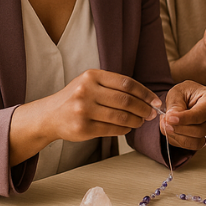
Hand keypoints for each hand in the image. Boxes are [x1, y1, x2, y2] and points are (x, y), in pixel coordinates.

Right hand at [9, 70, 163, 166]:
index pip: (127, 83)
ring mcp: (83, 110)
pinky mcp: (82, 127)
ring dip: (136, 120)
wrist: (49, 115)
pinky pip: (111, 129)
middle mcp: (86, 91)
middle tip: (151, 114)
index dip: (145, 93)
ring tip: (140, 121)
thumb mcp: (91, 83)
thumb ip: (114, 85)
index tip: (156, 101)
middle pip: (126, 100)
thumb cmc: (77, 98)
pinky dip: (124, 129)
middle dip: (144, 108)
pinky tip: (127, 128)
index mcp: (92, 76)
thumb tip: (147, 97)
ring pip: (121, 116)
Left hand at [160, 81, 205, 150]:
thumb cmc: (186, 92)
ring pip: (197, 142)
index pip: (201, 114)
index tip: (169, 118)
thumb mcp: (178, 92)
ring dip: (178, 137)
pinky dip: (178, 140)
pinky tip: (171, 129)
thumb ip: (175, 105)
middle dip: (179, 129)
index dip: (184, 119)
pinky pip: (192, 146)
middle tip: (165, 122)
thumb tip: (171, 119)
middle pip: (200, 131)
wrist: (191, 97)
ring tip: (166, 125)